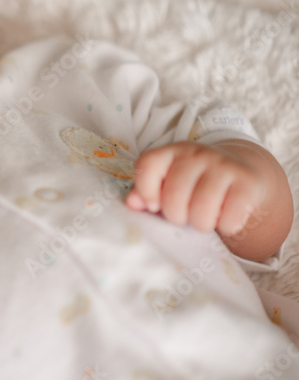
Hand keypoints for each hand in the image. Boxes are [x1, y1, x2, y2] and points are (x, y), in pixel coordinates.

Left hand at [126, 139, 292, 261]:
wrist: (239, 173)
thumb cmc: (193, 184)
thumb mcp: (167, 183)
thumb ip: (145, 193)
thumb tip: (133, 203)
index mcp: (171, 152)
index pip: (148, 164)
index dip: (146, 190)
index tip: (154, 205)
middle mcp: (197, 154)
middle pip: (174, 195)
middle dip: (175, 216)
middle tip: (183, 216)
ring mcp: (224, 166)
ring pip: (202, 209)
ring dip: (200, 224)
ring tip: (202, 219)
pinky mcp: (247, 183)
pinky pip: (230, 218)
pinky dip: (225, 227)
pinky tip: (224, 218)